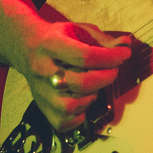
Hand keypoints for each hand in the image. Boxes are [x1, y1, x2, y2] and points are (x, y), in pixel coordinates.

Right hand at [17, 17, 132, 131]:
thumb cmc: (58, 37)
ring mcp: (40, 92)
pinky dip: (78, 116)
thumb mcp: (78, 30)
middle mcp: (43, 69)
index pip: (85, 56)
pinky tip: (84, 102)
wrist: (27, 47)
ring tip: (95, 86)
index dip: (110, 57)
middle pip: (80, 83)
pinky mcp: (41, 107)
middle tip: (114, 70)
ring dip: (91, 97)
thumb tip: (125, 46)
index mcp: (52, 45)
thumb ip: (102, 39)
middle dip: (105, 77)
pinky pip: (62, 122)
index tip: (124, 54)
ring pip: (69, 106)